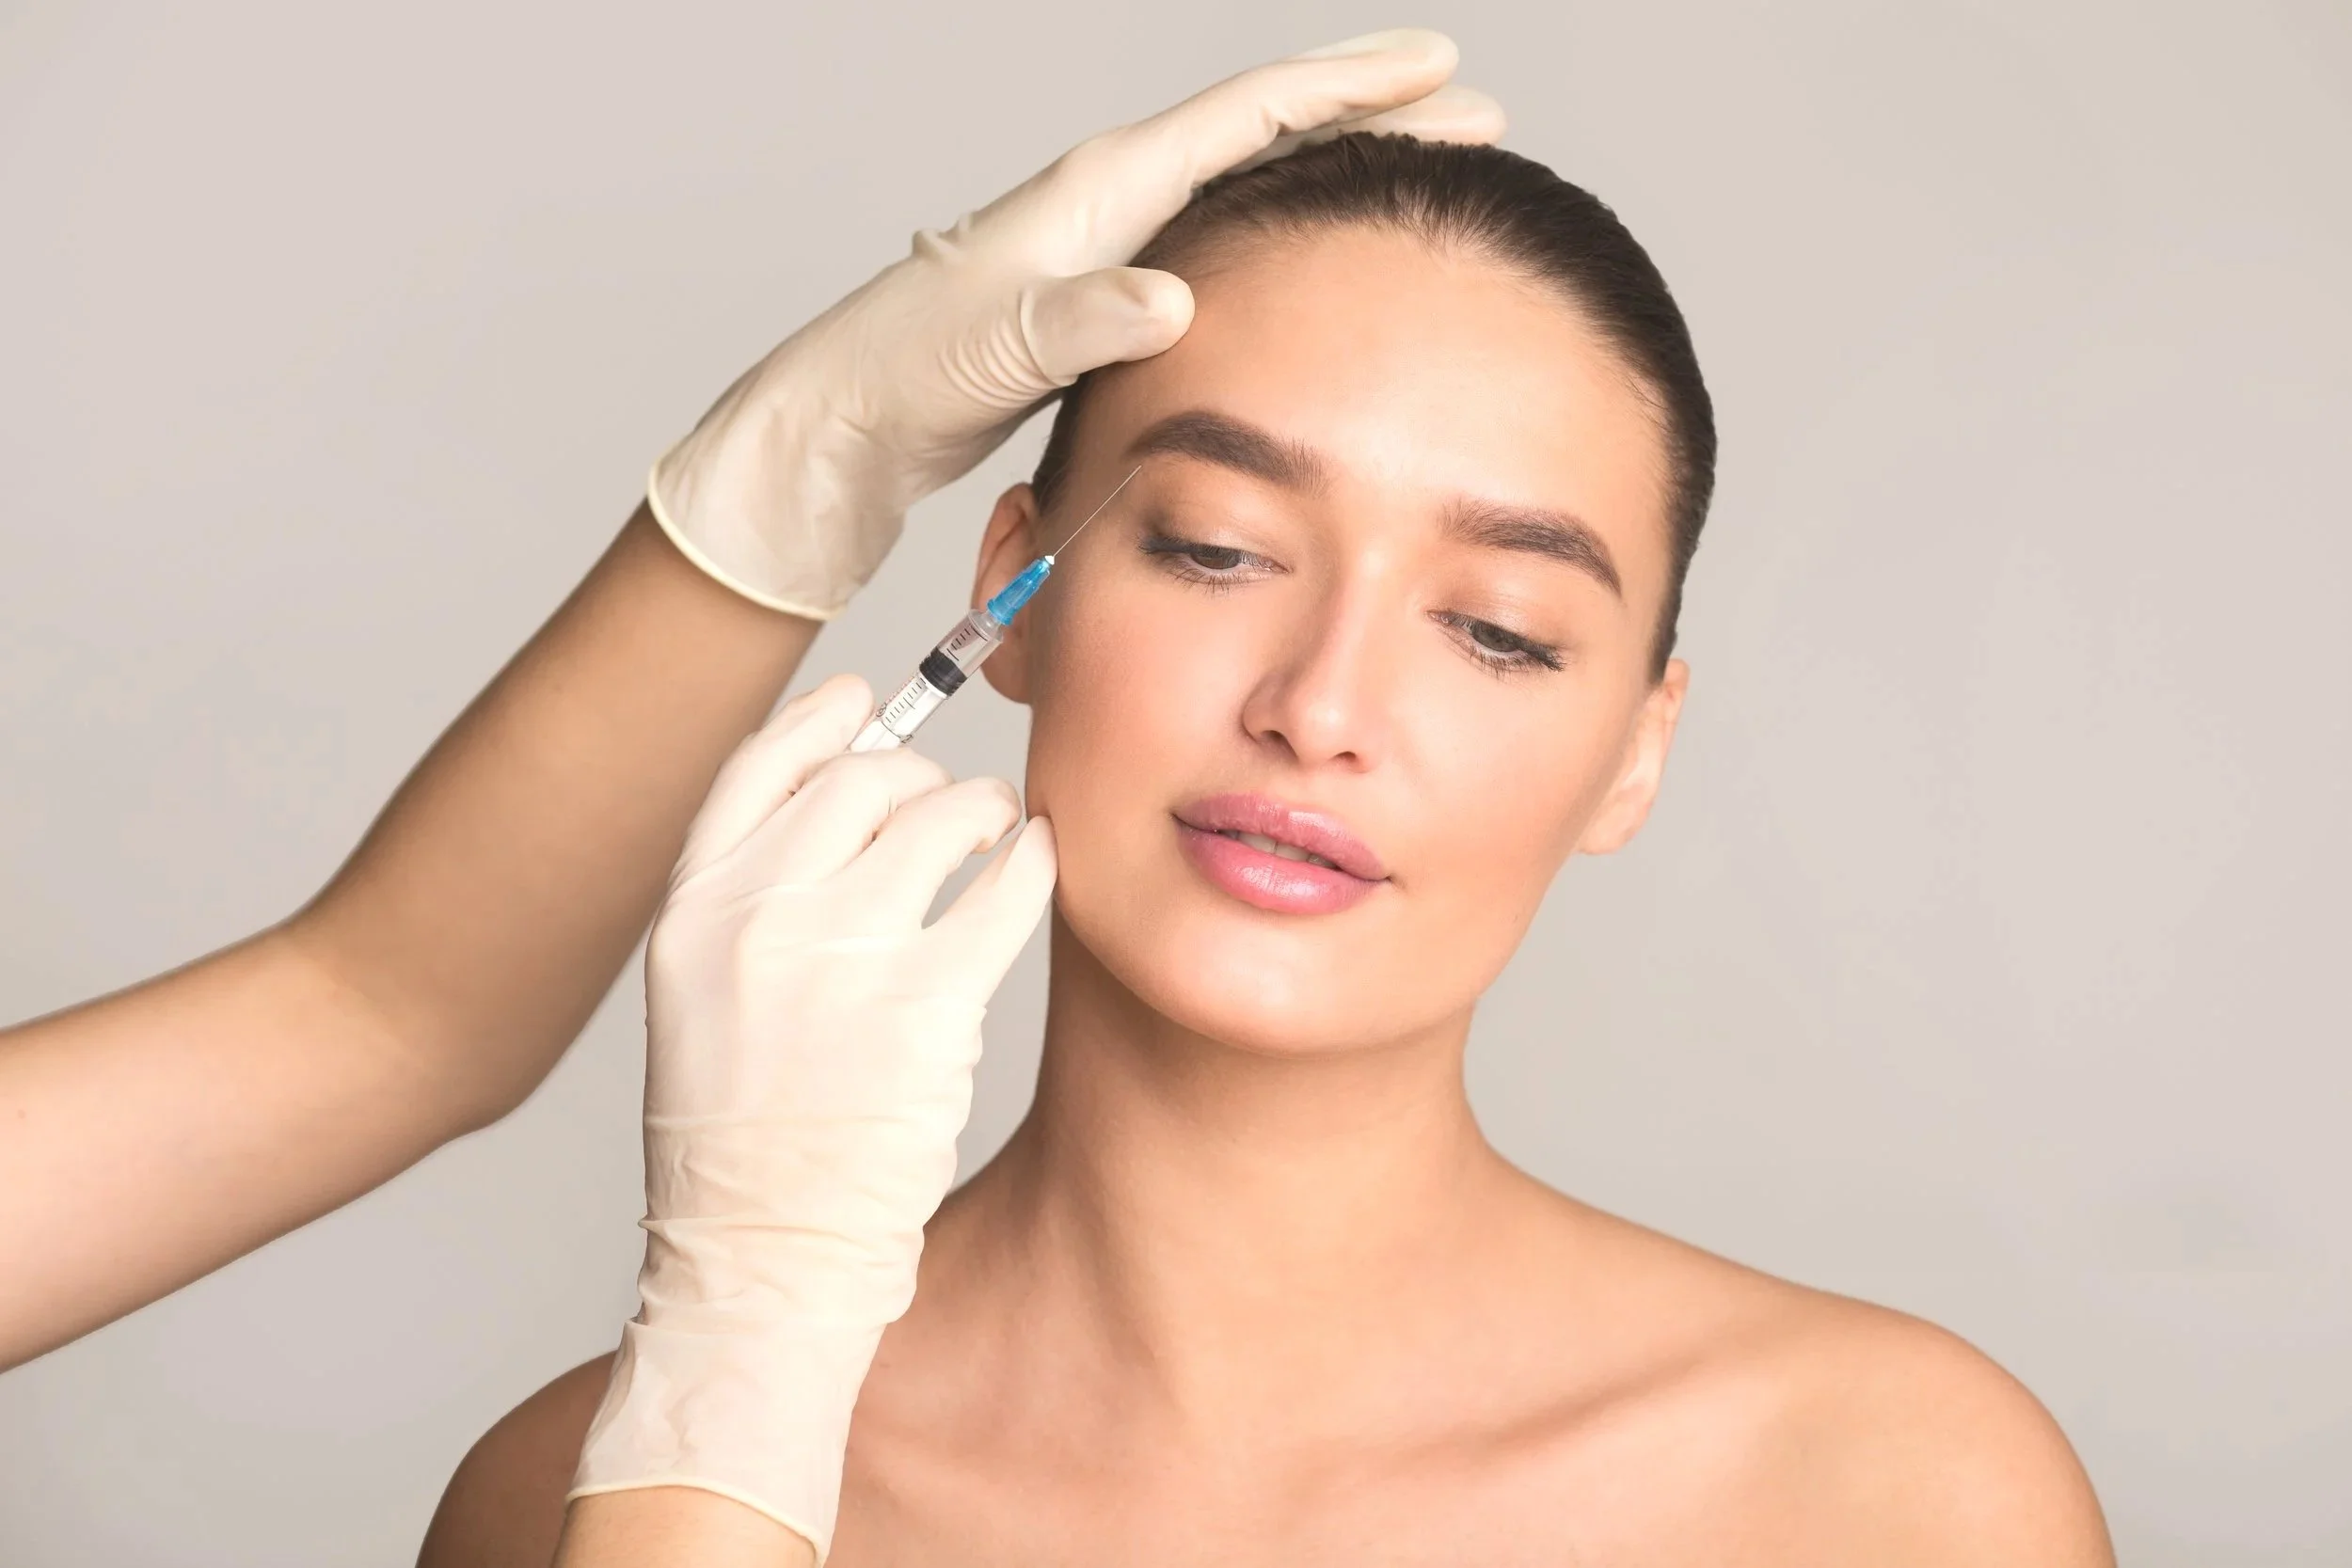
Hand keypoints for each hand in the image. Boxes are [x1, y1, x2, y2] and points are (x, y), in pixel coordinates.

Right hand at [570, 674, 1054, 1560]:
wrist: (761, 1259)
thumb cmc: (741, 1139)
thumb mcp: (701, 1001)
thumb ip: (751, 903)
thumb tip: (843, 800)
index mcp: (690, 914)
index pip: (755, 768)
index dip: (819, 720)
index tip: (864, 702)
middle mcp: (758, 922)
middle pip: (859, 781)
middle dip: (917, 776)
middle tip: (947, 801)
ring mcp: (842, 961)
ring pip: (938, 820)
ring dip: (980, 812)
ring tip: (994, 833)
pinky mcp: (927, 1009)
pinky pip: (1002, 890)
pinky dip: (1028, 862)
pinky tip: (1033, 864)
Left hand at [648, 29, 1504, 617]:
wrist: (845, 424)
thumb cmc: (906, 377)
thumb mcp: (994, 346)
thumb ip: (1080, 319)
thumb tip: (1168, 296)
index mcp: (1102, 191)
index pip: (1251, 117)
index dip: (1351, 89)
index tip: (1440, 68)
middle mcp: (1113, 202)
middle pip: (1268, 135)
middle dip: (1372, 117)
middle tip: (1473, 117)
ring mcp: (1111, 247)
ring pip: (1252, 188)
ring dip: (1336, 173)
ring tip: (1418, 176)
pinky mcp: (1104, 299)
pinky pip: (1223, 246)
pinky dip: (1285, 236)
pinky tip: (1315, 265)